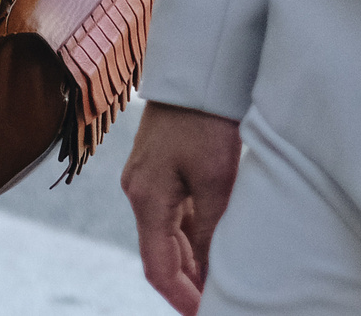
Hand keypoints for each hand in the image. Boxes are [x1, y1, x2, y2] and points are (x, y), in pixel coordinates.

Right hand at [121, 103, 242, 315]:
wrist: (197, 69)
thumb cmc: (205, 120)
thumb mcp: (216, 179)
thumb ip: (212, 228)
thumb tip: (213, 271)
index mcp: (147, 198)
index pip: (158, 268)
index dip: (181, 298)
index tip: (206, 314)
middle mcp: (140, 192)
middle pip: (160, 254)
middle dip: (188, 283)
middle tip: (218, 302)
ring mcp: (147, 179)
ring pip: (168, 234)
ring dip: (191, 260)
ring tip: (220, 282)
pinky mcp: (160, 167)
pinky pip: (173, 213)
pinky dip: (191, 235)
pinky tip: (213, 245)